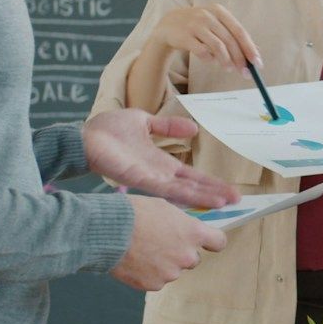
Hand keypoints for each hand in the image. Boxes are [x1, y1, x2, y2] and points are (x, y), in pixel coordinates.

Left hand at [84, 109, 238, 207]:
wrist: (84, 138)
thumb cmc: (107, 131)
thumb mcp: (144, 122)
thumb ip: (167, 127)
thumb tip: (193, 129)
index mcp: (160, 163)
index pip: (190, 175)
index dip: (210, 182)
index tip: (229, 189)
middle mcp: (159, 175)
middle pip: (193, 186)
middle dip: (215, 193)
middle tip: (238, 200)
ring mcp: (151, 179)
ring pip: (185, 191)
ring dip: (206, 196)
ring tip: (227, 201)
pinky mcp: (141, 180)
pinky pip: (168, 188)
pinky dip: (187, 194)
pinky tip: (201, 197)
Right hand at [110, 196, 226, 290]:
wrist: (108, 232)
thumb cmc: (135, 213)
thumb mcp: (165, 207)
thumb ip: (182, 222)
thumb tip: (187, 228)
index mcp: (193, 233)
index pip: (219, 242)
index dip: (213, 241)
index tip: (207, 241)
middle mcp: (187, 256)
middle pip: (193, 259)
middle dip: (181, 252)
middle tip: (161, 242)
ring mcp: (171, 273)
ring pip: (173, 270)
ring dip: (164, 263)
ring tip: (143, 250)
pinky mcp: (154, 285)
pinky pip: (157, 279)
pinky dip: (149, 273)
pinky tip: (136, 260)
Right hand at [155, 4, 259, 69]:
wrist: (169, 24)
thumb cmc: (199, 27)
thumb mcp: (216, 25)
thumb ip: (233, 36)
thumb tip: (256, 52)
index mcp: (219, 11)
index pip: (239, 31)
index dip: (250, 48)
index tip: (257, 63)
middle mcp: (208, 15)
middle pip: (230, 40)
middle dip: (240, 59)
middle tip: (245, 73)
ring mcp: (195, 24)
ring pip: (217, 46)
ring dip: (226, 61)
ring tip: (228, 69)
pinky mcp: (184, 36)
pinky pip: (202, 52)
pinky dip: (209, 59)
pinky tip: (210, 61)